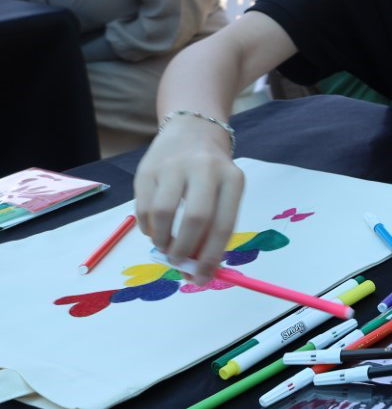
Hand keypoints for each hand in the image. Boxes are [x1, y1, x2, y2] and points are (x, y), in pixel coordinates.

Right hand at [133, 116, 242, 281]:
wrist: (193, 129)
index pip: (223, 225)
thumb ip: (213, 229)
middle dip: (184, 250)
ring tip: (165, 246)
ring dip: (161, 240)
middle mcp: (205, 169)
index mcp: (232, 179)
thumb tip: (196, 271)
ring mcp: (173, 166)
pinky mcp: (147, 169)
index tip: (202, 278)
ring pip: (162, 214)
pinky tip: (155, 229)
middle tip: (178, 262)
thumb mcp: (224, 193)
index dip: (211, 257)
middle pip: (195, 219)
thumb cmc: (212, 173)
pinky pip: (142, 207)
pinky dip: (147, 227)